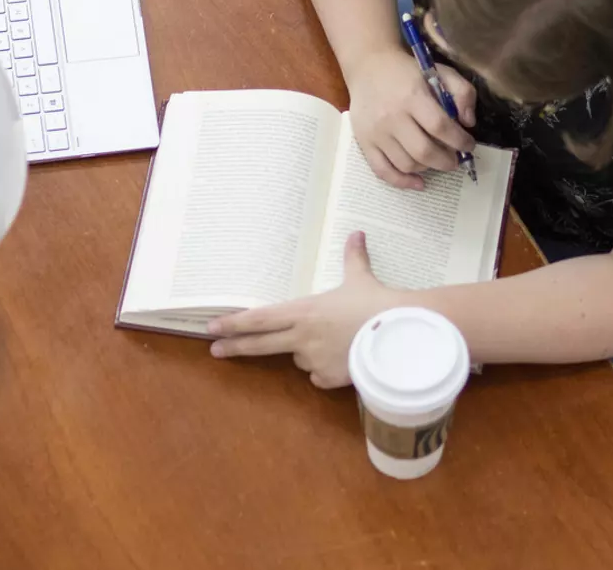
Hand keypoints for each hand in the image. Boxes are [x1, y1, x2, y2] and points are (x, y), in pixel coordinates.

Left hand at [208, 231, 401, 387]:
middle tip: (215, 351)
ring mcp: (314, 360)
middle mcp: (302, 337)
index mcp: (304, 311)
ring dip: (305, 351)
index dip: (234, 323)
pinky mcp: (329, 378)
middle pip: (260, 344)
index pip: (260, 318)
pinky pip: (318, 374)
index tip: (212, 328)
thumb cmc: (377, 302)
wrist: (400, 334)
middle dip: (236, 347)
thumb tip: (357, 233)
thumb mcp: (361, 278)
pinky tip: (342, 359)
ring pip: (298, 358)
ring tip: (333, 339)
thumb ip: (353, 258)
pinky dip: (324, 369)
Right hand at [344, 46, 476, 190]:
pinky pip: (382, 170)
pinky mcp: (364, 142)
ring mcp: (376, 132)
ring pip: (406, 164)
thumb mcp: (441, 71)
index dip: (459, 141)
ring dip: (428, 168)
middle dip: (447, 161)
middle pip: (423, 151)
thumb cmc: (408, 70)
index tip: (469, 145)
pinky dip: (402, 182)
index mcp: (412, 96)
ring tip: (437, 161)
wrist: (369, 66)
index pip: (440, 127)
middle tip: (455, 159)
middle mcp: (392, 116)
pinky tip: (418, 182)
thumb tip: (468, 123)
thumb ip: (462, 93)